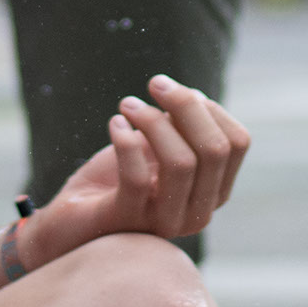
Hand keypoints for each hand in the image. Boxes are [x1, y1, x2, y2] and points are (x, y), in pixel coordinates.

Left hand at [22, 75, 252, 264]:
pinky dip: (125, 141)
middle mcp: (198, 212)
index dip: (209, 108)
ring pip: (181, 163)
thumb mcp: (156, 148)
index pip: (236, 143)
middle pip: (214, 149)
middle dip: (185, 105)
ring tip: (127, 105)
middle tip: (154, 84)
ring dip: (153, 120)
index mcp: (213, 192)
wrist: (71, 220)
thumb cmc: (117, 180)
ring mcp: (165, 222)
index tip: (174, 91)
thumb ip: (181, 129)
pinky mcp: (128, 222)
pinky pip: (136, 178)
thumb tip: (195, 97)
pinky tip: (114, 123)